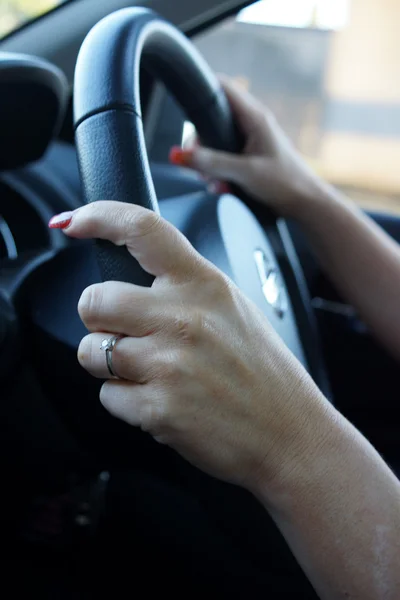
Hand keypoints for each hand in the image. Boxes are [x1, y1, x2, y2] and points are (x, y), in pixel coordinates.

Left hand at [57, 201, 329, 491]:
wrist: (291, 436)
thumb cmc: (265, 374)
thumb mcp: (233, 309)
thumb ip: (185, 289)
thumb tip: (135, 282)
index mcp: (203, 285)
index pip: (141, 229)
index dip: (98, 217)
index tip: (73, 222)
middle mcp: (182, 318)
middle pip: (93, 300)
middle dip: (98, 319)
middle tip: (123, 332)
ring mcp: (168, 364)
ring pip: (91, 352)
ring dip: (108, 364)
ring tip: (147, 372)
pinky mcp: (157, 408)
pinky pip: (107, 397)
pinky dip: (125, 401)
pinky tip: (161, 400)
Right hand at [170, 77, 329, 219]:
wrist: (306, 204)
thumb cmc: (285, 183)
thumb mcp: (243, 172)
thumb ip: (210, 163)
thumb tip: (179, 155)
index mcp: (254, 118)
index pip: (223, 87)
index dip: (202, 90)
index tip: (184, 102)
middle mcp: (252, 125)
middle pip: (213, 120)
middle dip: (200, 143)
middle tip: (195, 162)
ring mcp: (251, 141)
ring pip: (217, 143)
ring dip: (209, 163)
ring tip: (211, 181)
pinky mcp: (250, 158)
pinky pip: (225, 159)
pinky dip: (219, 172)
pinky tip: (221, 187)